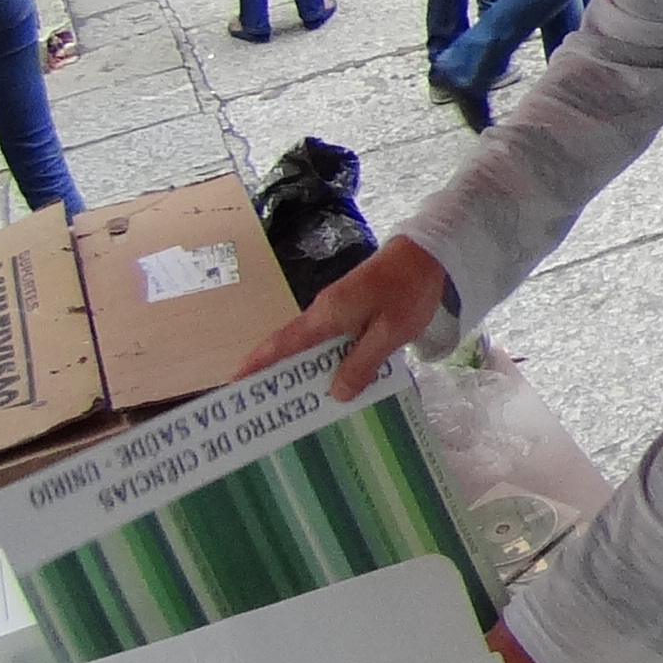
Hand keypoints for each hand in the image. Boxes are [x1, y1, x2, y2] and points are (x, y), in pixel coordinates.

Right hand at [249, 233, 452, 397]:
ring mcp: (335, 310)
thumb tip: (335, 394)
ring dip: (302, 371)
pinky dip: (325, 361)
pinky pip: (329, 341)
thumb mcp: (390, 333)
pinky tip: (333, 382)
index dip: (256, 363)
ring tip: (296, 405)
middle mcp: (323, 312)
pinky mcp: (350, 310)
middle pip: (290, 347)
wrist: (429, 254)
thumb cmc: (409, 290)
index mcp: (326, 316)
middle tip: (261, 408)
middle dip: (273, 375)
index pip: (282, 343)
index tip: (233, 382)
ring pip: (310, 346)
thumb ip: (362, 363)